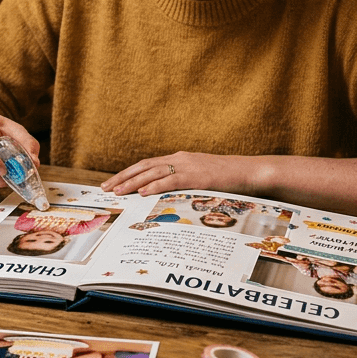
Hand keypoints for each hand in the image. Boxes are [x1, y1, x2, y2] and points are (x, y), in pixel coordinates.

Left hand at [101, 151, 249, 195]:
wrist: (250, 172)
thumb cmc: (228, 180)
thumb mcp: (202, 180)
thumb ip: (184, 185)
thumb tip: (169, 198)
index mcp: (180, 160)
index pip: (147, 165)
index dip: (128, 173)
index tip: (113, 183)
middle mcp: (180, 159)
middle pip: (144, 166)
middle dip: (123, 177)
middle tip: (106, 188)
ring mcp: (188, 166)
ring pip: (153, 172)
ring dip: (133, 182)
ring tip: (117, 191)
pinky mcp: (197, 176)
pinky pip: (171, 180)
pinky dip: (155, 185)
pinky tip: (143, 192)